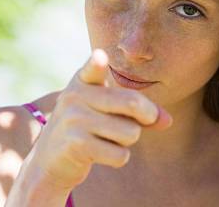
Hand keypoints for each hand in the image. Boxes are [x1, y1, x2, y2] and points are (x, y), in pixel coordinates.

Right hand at [26, 49, 172, 189]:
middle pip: (132, 103)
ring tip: (108, 138)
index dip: (97, 63)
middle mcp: (76, 96)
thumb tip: (168, 120)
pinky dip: (118, 158)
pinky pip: (120, 154)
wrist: (50, 161)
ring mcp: (74, 120)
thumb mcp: (108, 111)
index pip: (92, 69)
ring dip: (128, 141)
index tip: (100, 56)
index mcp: (83, 81)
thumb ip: (139, 111)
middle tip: (146, 120)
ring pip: (130, 132)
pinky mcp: (76, 145)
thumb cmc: (89, 129)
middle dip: (148, 116)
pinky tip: (100, 153)